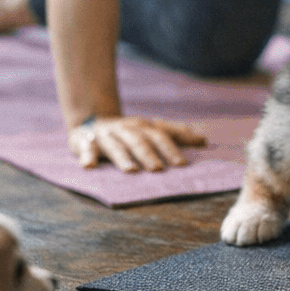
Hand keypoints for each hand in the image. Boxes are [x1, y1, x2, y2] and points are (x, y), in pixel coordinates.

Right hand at [68, 116, 207, 171]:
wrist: (92, 119)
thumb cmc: (130, 130)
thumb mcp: (152, 128)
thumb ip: (176, 133)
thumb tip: (204, 141)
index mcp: (144, 126)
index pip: (160, 136)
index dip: (171, 148)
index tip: (183, 164)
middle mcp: (126, 129)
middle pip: (140, 141)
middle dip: (149, 155)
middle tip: (159, 170)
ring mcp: (106, 135)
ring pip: (116, 146)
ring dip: (123, 158)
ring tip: (131, 171)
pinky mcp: (85, 141)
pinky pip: (85, 148)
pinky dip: (87, 156)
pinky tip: (89, 166)